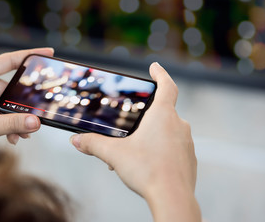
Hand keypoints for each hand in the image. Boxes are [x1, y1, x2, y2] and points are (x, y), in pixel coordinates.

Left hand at [0, 48, 53, 147]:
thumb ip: (11, 124)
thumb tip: (35, 122)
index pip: (8, 60)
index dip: (30, 55)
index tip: (48, 52)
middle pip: (13, 89)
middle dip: (23, 106)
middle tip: (35, 116)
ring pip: (11, 104)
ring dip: (17, 120)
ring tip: (21, 134)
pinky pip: (5, 113)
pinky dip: (11, 125)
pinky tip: (13, 137)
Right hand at [70, 62, 199, 220]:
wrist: (172, 198)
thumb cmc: (147, 171)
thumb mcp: (114, 154)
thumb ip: (93, 144)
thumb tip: (76, 140)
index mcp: (162, 116)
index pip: (167, 86)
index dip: (160, 74)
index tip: (155, 67)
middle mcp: (179, 125)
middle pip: (163, 111)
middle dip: (146, 116)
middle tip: (131, 125)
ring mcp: (186, 142)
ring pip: (167, 131)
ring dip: (152, 135)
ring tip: (134, 150)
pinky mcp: (188, 158)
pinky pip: (174, 147)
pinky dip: (161, 149)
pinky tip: (148, 162)